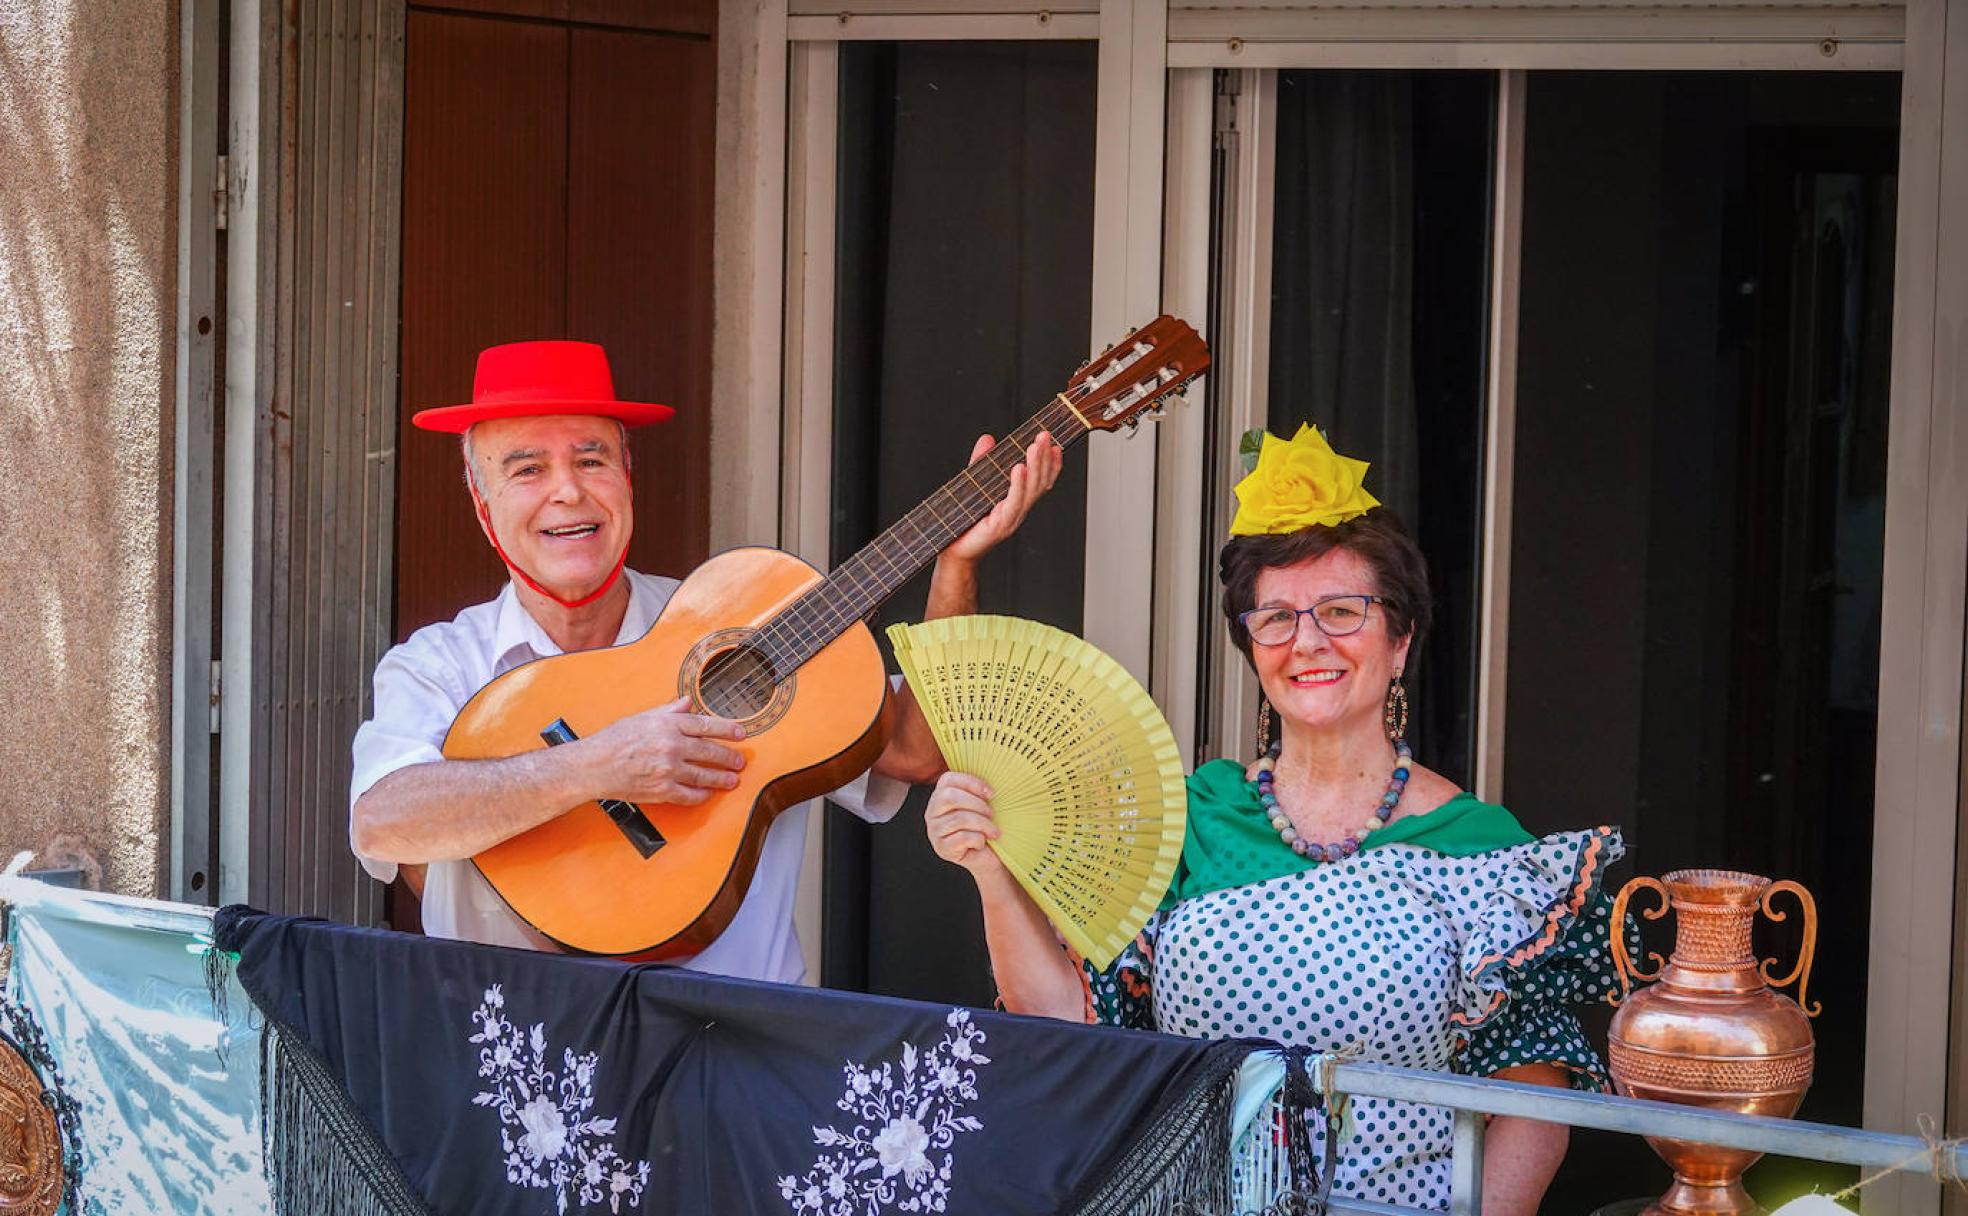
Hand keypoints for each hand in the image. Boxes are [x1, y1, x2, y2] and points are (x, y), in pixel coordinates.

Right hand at [583, 697, 746, 805]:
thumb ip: (668, 711)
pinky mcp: (662, 790)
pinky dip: (701, 795)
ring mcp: (668, 770)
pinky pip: (689, 795)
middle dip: (729, 757)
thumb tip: (686, 702)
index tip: (740, 734)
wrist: (594, 765)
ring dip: (721, 778)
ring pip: (704, 775)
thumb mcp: (642, 717)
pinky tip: (707, 794)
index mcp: (668, 725)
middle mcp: (671, 746)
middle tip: (739, 761)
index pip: (706, 725)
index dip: (727, 729)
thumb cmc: (613, 741)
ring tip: (731, 780)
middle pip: (710, 751)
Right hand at [924, 771, 1005, 877]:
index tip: (990, 793)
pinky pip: (962, 837)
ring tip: (993, 831)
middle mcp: (932, 812)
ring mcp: (934, 831)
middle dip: (977, 804)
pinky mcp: (942, 848)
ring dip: (983, 824)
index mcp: (940, 796)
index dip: (970, 782)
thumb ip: (979, 791)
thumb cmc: (985, 827)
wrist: (988, 857)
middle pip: (949, 797)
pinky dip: (978, 839)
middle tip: (991, 814)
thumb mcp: (982, 805)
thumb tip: (990, 783)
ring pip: (959, 818)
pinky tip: (982, 843)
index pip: (947, 779)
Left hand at [941, 432, 1063, 563]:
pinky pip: (1013, 502)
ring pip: (1030, 490)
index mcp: (1017, 501)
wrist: (954, 551)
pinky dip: (1018, 484)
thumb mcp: (975, 483)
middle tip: (1045, 436)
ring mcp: (1012, 518)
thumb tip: (988, 438)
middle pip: (1039, 482)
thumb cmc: (965, 520)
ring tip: (1035, 447)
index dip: (1050, 464)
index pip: (1041, 481)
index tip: (1054, 444)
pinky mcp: (1001, 525)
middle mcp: (1019, 510)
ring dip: (1035, 466)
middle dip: (1044, 457)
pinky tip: (1019, 468)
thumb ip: (983, 461)